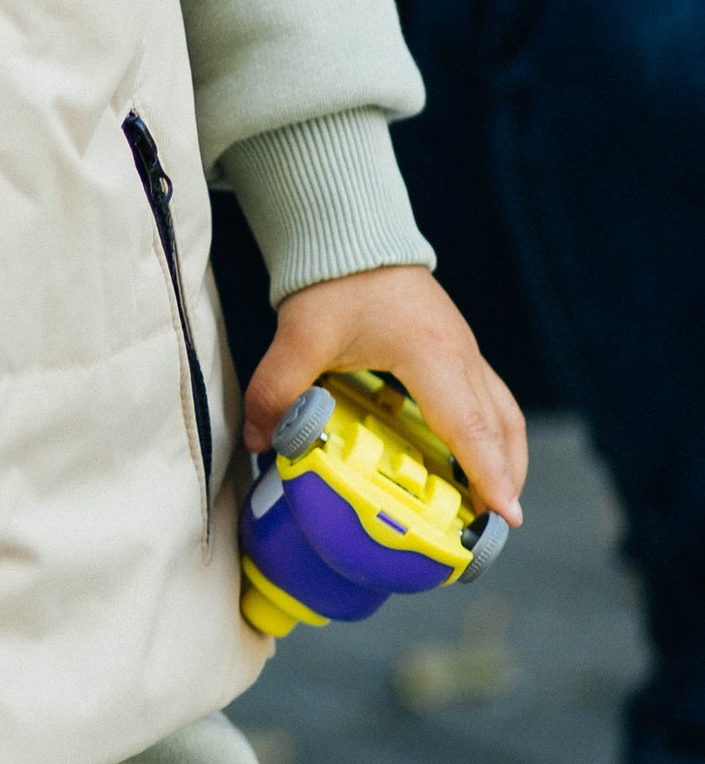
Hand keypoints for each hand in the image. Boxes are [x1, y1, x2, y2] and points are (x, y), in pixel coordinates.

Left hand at [246, 263, 526, 523]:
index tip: (506, 518)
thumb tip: (257, 442)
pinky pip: (488, 400)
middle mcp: (461, 355)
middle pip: (499, 428)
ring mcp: (464, 350)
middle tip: (494, 531)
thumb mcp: (299, 337)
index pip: (469, 427)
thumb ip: (275, 391)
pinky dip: (488, 436)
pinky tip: (468, 459)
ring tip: (491, 504)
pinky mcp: (456, 348)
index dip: (489, 476)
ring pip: (502, 414)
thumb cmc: (336, 280)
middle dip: (505, 480)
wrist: (353, 232)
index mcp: (431, 356)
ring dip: (504, 459)